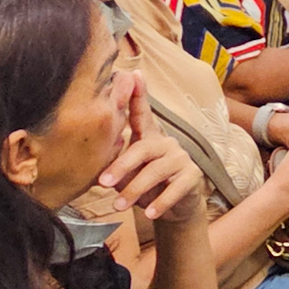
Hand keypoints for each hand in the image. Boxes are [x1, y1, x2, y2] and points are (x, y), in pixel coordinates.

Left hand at [97, 77, 205, 224]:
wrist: (173, 209)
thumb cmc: (144, 186)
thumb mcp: (127, 173)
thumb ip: (116, 163)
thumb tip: (95, 162)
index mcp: (149, 137)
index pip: (143, 114)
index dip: (138, 95)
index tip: (133, 75)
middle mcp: (166, 143)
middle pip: (143, 148)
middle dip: (122, 165)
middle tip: (103, 182)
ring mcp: (181, 159)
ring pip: (156, 170)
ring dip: (135, 189)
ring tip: (118, 205)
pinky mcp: (192, 176)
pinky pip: (175, 188)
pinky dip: (160, 202)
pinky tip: (149, 213)